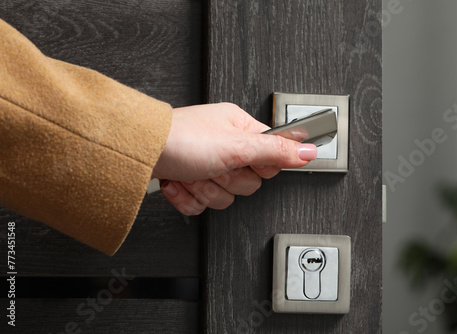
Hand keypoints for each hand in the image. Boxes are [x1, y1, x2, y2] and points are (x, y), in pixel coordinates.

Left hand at [152, 103, 316, 214]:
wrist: (138, 153)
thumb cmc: (180, 139)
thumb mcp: (237, 145)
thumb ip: (276, 151)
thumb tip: (310, 151)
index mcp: (240, 130)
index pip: (270, 156)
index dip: (257, 166)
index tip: (242, 161)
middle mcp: (224, 147)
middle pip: (247, 183)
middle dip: (226, 180)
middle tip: (213, 165)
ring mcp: (206, 166)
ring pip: (224, 197)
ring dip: (205, 189)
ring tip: (192, 172)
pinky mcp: (190, 182)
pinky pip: (202, 204)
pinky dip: (188, 197)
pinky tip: (179, 182)